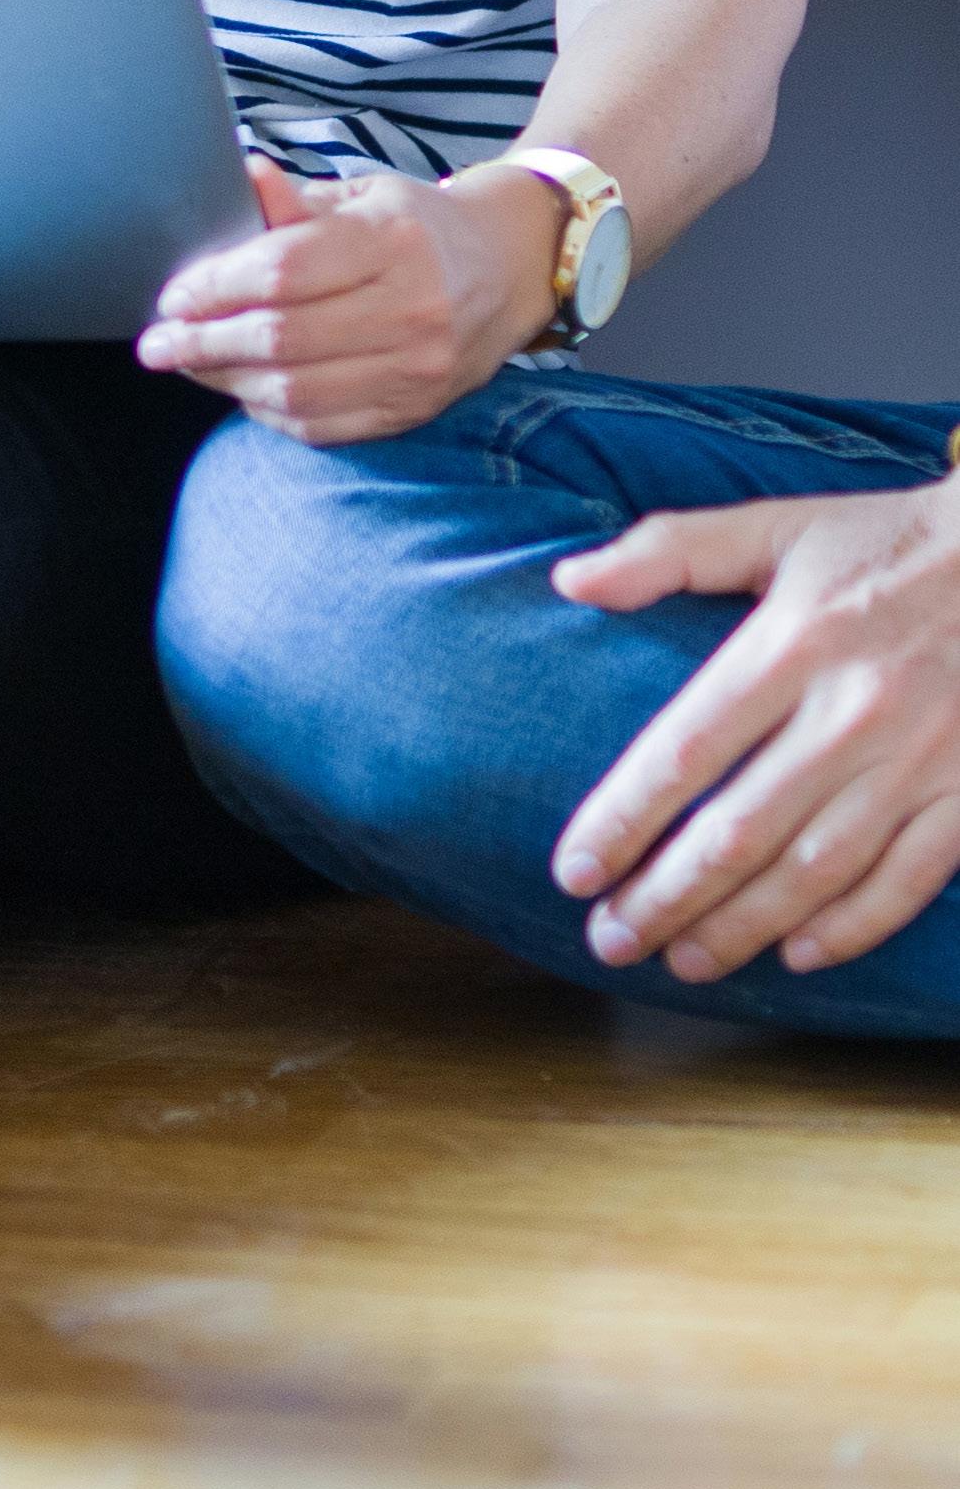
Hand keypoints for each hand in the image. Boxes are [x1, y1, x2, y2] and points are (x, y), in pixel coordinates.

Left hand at [134, 155, 560, 442]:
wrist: (509, 269)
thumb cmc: (418, 227)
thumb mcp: (362, 195)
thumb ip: (296, 201)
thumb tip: (241, 180)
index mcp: (393, 243)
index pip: (283, 272)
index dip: (216, 287)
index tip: (173, 296)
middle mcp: (411, 311)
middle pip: (282, 339)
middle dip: (203, 344)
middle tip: (158, 343)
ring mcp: (416, 369)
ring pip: (296, 391)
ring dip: (226, 380)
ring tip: (189, 364)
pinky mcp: (413, 410)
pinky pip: (322, 425)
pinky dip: (269, 411)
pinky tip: (241, 388)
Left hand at [550, 481, 959, 979]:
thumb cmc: (881, 544)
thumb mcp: (774, 526)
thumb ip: (669, 551)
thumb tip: (568, 581)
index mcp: (794, 642)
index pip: (686, 749)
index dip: (624, 818)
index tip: (573, 870)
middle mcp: (853, 710)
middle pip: (742, 828)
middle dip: (667, 895)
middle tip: (611, 940)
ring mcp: (920, 759)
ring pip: (817, 869)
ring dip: (744, 925)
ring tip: (683, 962)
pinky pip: (909, 879)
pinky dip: (853, 926)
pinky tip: (797, 954)